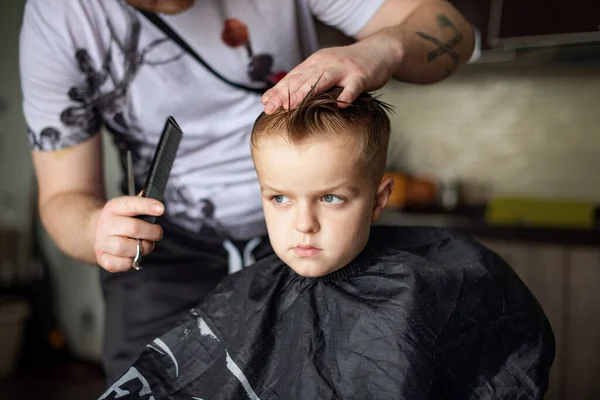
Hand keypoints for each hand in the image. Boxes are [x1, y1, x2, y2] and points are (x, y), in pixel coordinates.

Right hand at [93, 195, 163, 271]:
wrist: (95, 231)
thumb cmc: (120, 220)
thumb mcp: (128, 207)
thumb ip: (142, 202)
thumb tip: (155, 195)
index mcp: (114, 207)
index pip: (131, 204)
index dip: (147, 206)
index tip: (161, 208)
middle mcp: (107, 224)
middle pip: (134, 228)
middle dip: (152, 232)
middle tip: (157, 233)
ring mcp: (103, 242)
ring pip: (126, 248)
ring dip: (142, 248)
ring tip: (145, 245)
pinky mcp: (102, 258)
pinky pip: (120, 264)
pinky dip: (130, 262)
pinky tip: (132, 255)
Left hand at [261, 36, 400, 113]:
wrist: (380, 50)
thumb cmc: (350, 65)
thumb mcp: (326, 69)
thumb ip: (310, 81)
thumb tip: (287, 99)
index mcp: (316, 63)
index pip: (293, 77)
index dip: (278, 90)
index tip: (265, 103)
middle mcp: (327, 63)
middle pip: (303, 79)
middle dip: (285, 94)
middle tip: (271, 108)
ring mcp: (344, 69)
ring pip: (322, 81)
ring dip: (306, 93)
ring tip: (292, 105)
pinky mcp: (361, 76)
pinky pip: (353, 87)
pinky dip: (347, 95)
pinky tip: (340, 105)